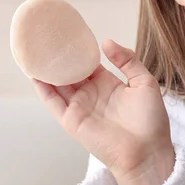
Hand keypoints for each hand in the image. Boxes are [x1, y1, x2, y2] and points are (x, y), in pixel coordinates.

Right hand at [33, 39, 174, 184]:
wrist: (147, 151)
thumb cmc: (151, 120)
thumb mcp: (144, 82)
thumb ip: (128, 60)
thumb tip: (106, 42)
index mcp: (108, 84)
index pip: (88, 63)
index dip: (79, 49)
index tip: (70, 33)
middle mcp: (91, 93)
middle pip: (70, 71)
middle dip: (59, 57)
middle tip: (47, 37)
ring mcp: (80, 106)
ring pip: (57, 84)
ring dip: (46, 69)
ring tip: (34, 50)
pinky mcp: (71, 120)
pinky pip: (53, 102)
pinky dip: (42, 87)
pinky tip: (34, 72)